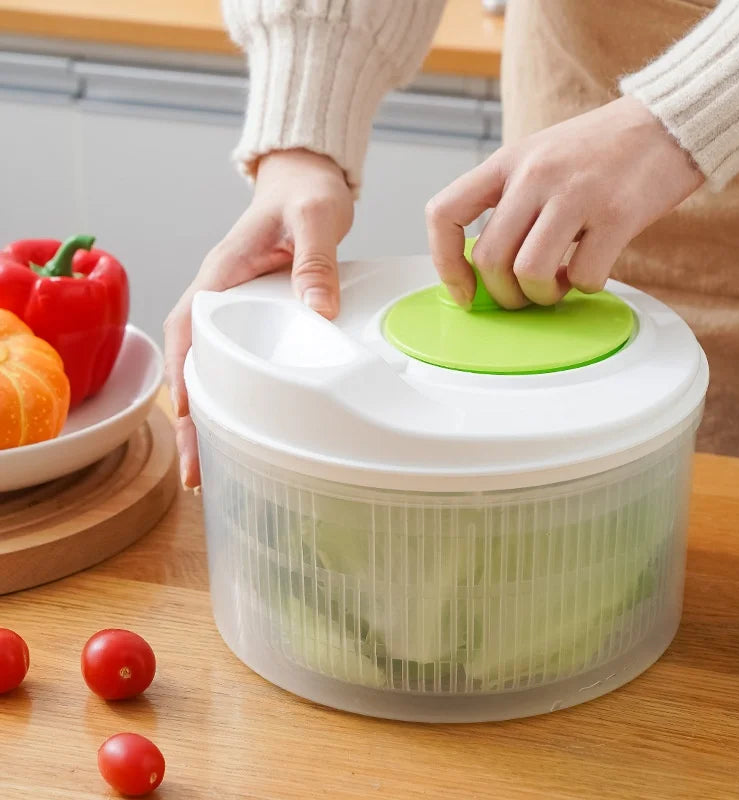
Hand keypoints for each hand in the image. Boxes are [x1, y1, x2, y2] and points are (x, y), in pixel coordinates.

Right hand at [164, 149, 353, 488]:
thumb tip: (317, 309)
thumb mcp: (316, 219)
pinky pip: (230, 361)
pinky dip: (226, 397)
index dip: (186, 377)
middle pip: (191, 364)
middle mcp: (217, 295)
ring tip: (208, 468)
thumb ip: (315, 261)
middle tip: (195, 471)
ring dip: (204, 416)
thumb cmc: (303, 195)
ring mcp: (231, 309)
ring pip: (205, 368)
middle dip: (188, 418)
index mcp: (221, 274)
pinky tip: (236, 428)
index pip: (189, 331)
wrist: (304, 181)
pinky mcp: (249, 317)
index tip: (188, 419)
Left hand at [426, 95, 703, 308]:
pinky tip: (592, 268)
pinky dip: (585, 286)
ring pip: (530, 273)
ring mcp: (576, 193)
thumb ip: (509, 205)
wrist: (669, 122)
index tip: (465, 291)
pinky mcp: (618, 214)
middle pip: (490, 259)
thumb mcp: (538, 159)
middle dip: (505, 294)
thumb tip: (486, 273)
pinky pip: (583, 276)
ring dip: (542, 295)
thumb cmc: (598, 151)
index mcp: (507, 161)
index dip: (445, 263)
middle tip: (526, 294)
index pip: (445, 213)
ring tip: (560, 282)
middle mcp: (534, 174)